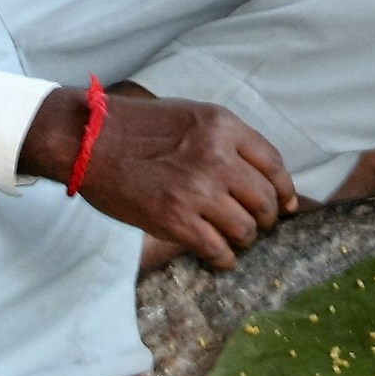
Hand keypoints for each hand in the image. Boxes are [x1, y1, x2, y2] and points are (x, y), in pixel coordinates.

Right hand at [19, 85, 296, 270]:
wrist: (88, 141)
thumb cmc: (136, 127)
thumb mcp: (190, 116)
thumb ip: (224, 140)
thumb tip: (254, 174)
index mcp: (223, 127)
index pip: (273, 164)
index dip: (284, 189)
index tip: (286, 205)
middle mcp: (217, 157)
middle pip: (265, 199)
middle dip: (267, 218)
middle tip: (259, 226)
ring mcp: (198, 190)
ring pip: (246, 228)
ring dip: (244, 239)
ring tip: (235, 240)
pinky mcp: (175, 220)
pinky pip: (217, 249)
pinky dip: (223, 258)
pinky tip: (219, 257)